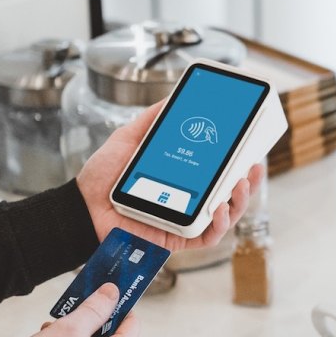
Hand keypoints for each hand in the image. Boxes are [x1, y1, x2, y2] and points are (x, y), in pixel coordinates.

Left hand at [76, 100, 263, 250]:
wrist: (82, 207)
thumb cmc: (104, 178)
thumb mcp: (129, 139)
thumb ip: (152, 119)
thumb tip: (174, 97)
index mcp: (183, 178)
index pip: (218, 170)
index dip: (238, 161)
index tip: (250, 146)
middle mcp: (189, 200)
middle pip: (229, 193)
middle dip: (248, 181)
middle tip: (253, 164)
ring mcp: (185, 220)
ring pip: (225, 216)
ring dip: (239, 200)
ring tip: (239, 183)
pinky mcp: (178, 239)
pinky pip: (207, 237)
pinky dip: (218, 224)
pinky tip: (218, 208)